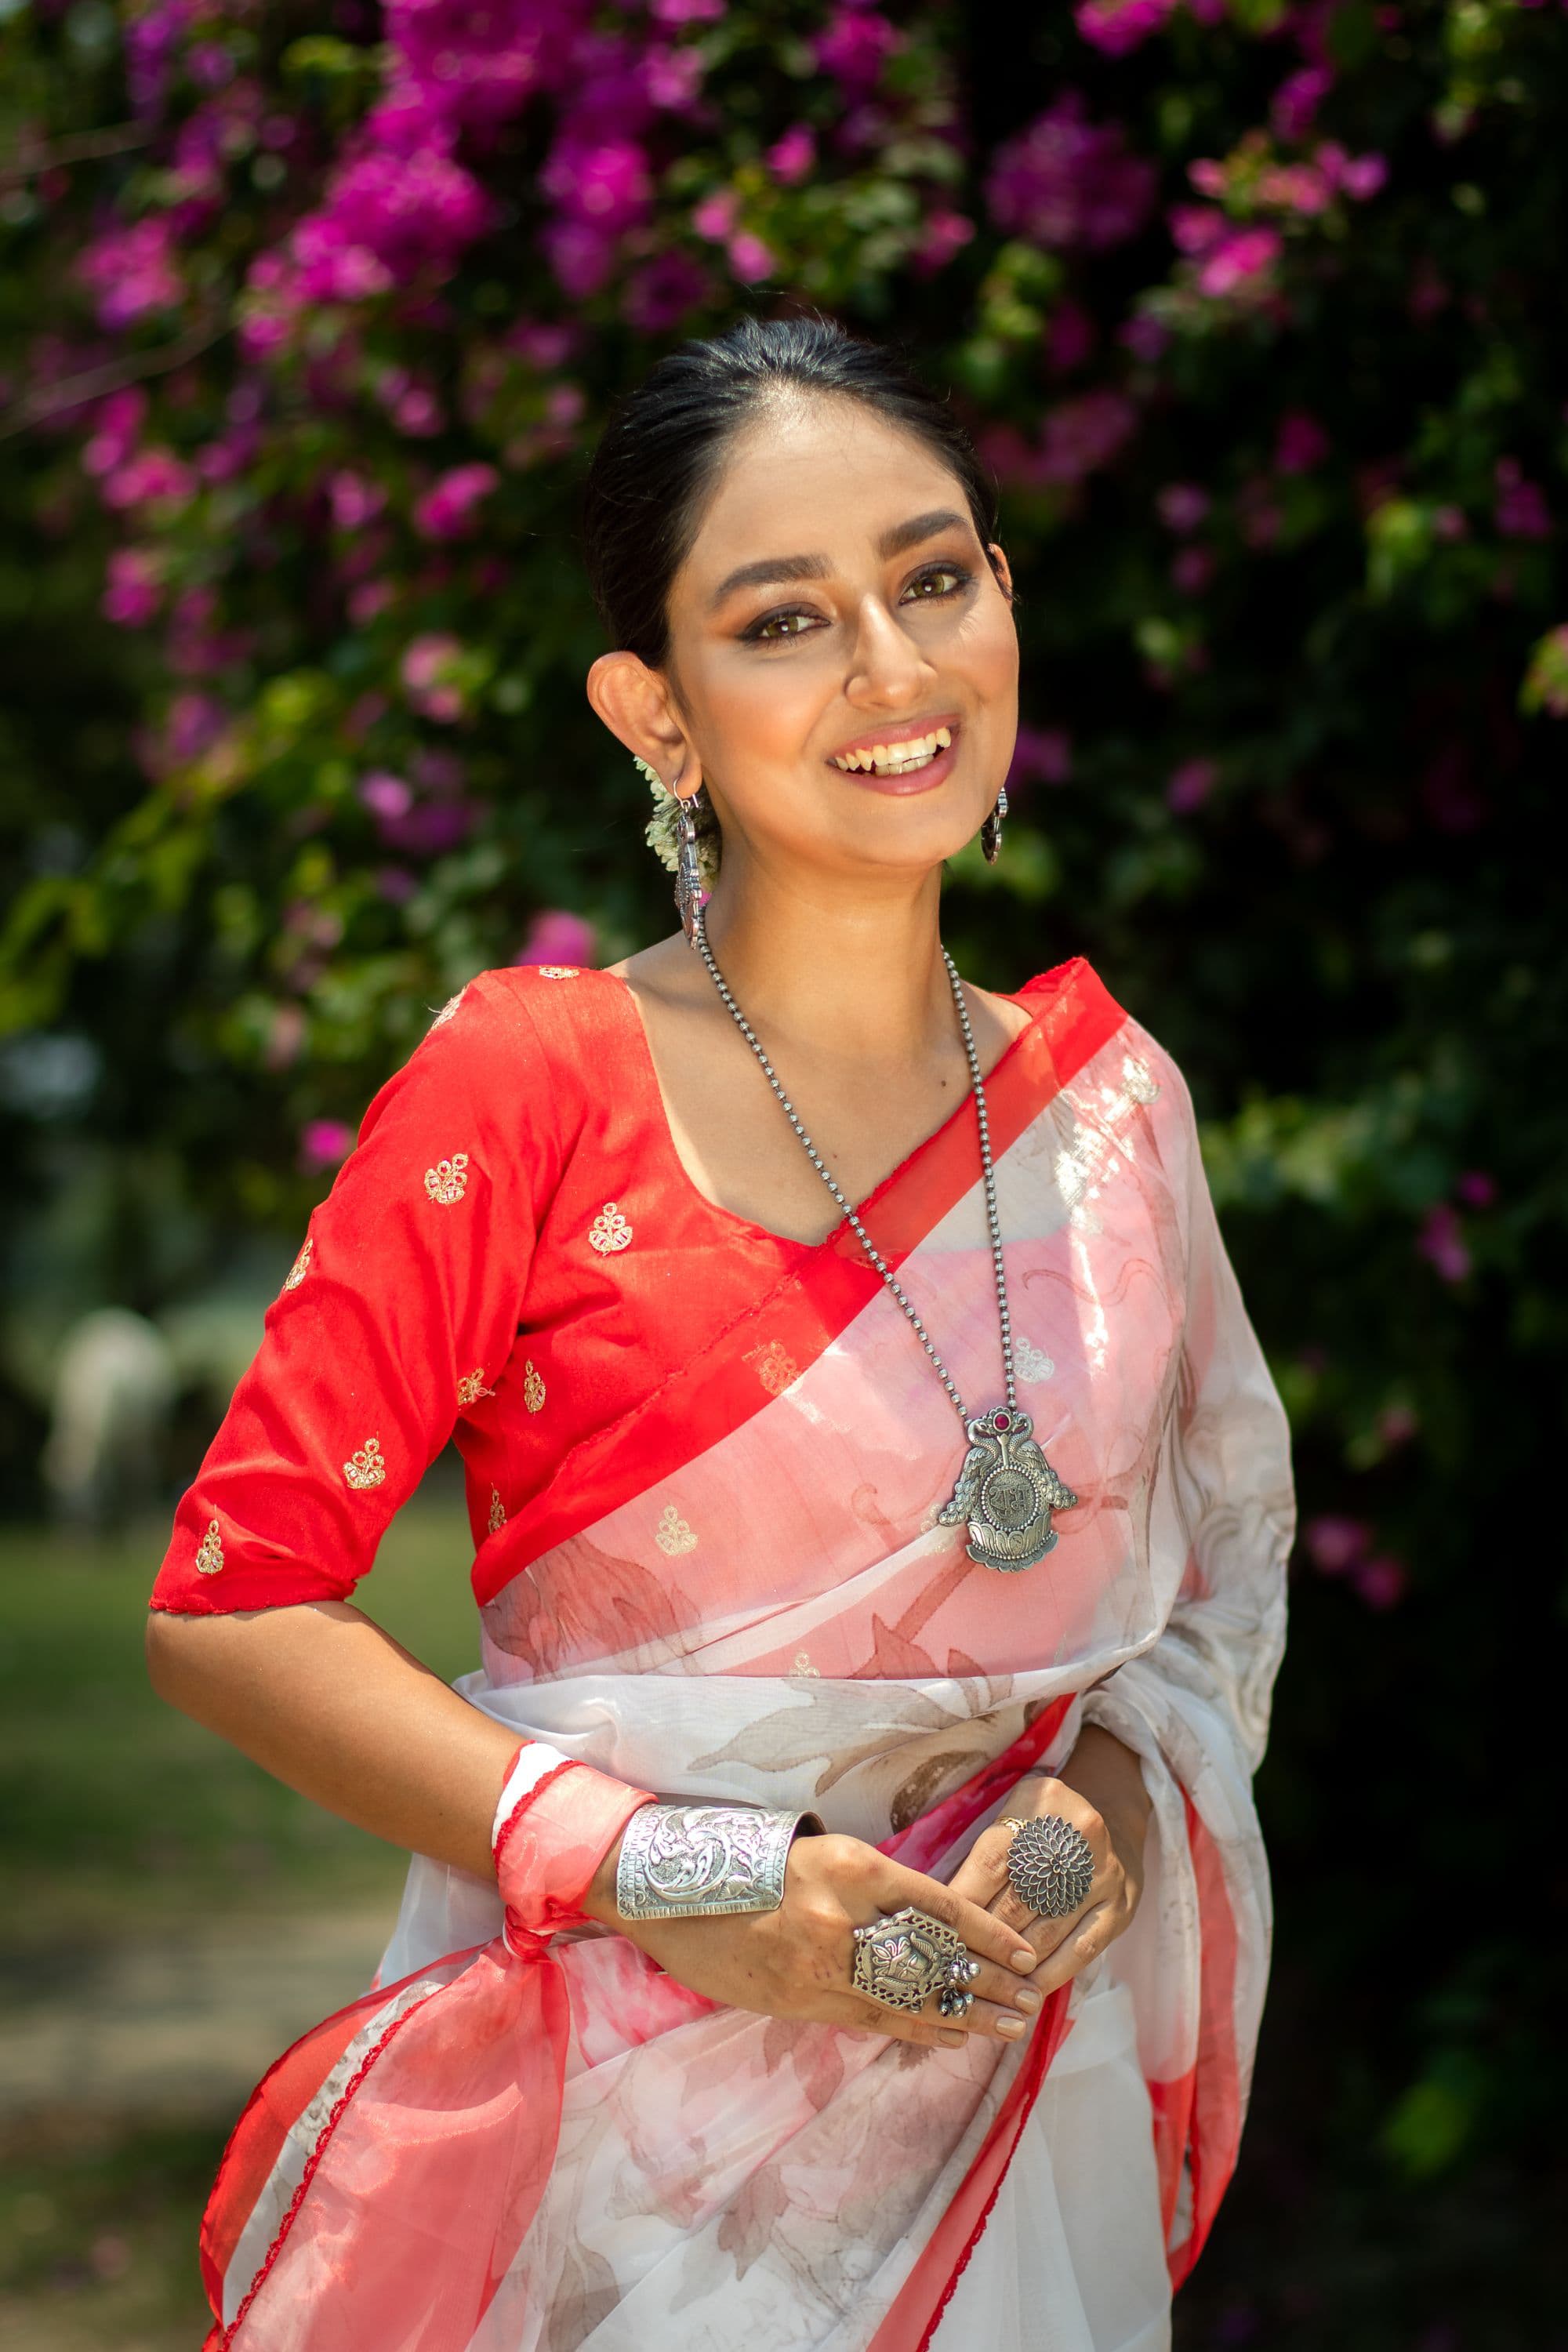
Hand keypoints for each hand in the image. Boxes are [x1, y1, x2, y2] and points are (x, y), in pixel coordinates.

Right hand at [584, 1826, 1044, 2051]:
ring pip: (907, 1998)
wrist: (663, 1889)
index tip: (1024, 1951)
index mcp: (851, 1867)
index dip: (986, 1933)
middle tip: (1029, 2000)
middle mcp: (842, 1918)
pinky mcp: (796, 2001)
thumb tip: (917, 1910)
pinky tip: (945, 2037)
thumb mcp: (813, 1849)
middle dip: (985, 1983)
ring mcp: (819, 1966)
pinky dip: (913, 2030)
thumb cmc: (740, 1856)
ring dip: (960, 2015)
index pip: (939, 1905)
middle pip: (931, 1959)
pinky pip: (869, 2019)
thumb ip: (865, 1881)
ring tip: (1003, 2027)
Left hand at [948, 1728, 1149, 1999]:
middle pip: (1016, 1901)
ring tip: (979, 1989)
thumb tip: (942, 1902)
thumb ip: (985, 1850)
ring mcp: (1102, 1877)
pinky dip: (1050, 1975)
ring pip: (1045, 1931)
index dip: (962, 1902)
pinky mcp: (1118, 1909)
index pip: (991, 1862)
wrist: (1117, 1821)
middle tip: (950, 1969)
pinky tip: (1026, 1992)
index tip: (936, 1932)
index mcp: (1042, 1804)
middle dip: (981, 1940)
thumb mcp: (1015, 1813)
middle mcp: (1078, 1838)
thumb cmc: (1046, 1823)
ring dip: (1010, 1965)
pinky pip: (1080, 1950)